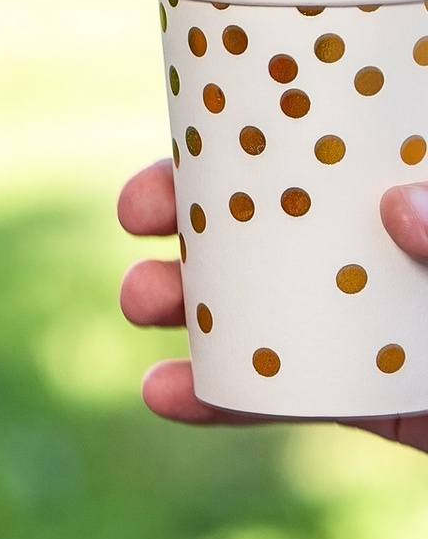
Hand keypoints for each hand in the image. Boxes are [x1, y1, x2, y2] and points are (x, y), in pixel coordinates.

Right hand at [119, 156, 427, 446]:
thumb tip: (395, 204)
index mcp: (409, 192)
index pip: (323, 149)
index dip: (248, 138)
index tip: (188, 139)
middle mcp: (377, 256)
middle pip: (266, 223)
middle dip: (185, 215)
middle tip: (137, 216)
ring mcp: (361, 328)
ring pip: (253, 308)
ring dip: (178, 302)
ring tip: (139, 303)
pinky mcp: (356, 397)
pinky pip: (273, 399)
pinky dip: (214, 400)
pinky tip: (161, 392)